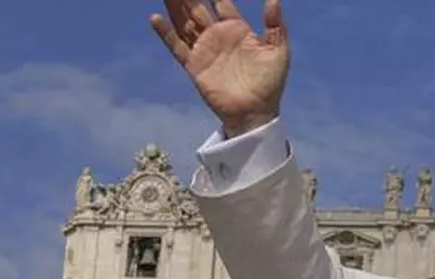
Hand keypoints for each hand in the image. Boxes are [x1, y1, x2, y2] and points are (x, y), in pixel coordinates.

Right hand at [150, 0, 289, 136]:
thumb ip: (275, 25)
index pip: (222, 3)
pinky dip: (165, 33)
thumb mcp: (278, 51)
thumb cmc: (269, 82)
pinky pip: (177, 46)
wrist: (255, 111)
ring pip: (184, 22)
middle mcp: (217, 36)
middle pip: (197, 9)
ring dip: (175, 7)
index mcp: (237, 29)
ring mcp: (204, 50)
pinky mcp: (194, 66)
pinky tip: (156, 18)